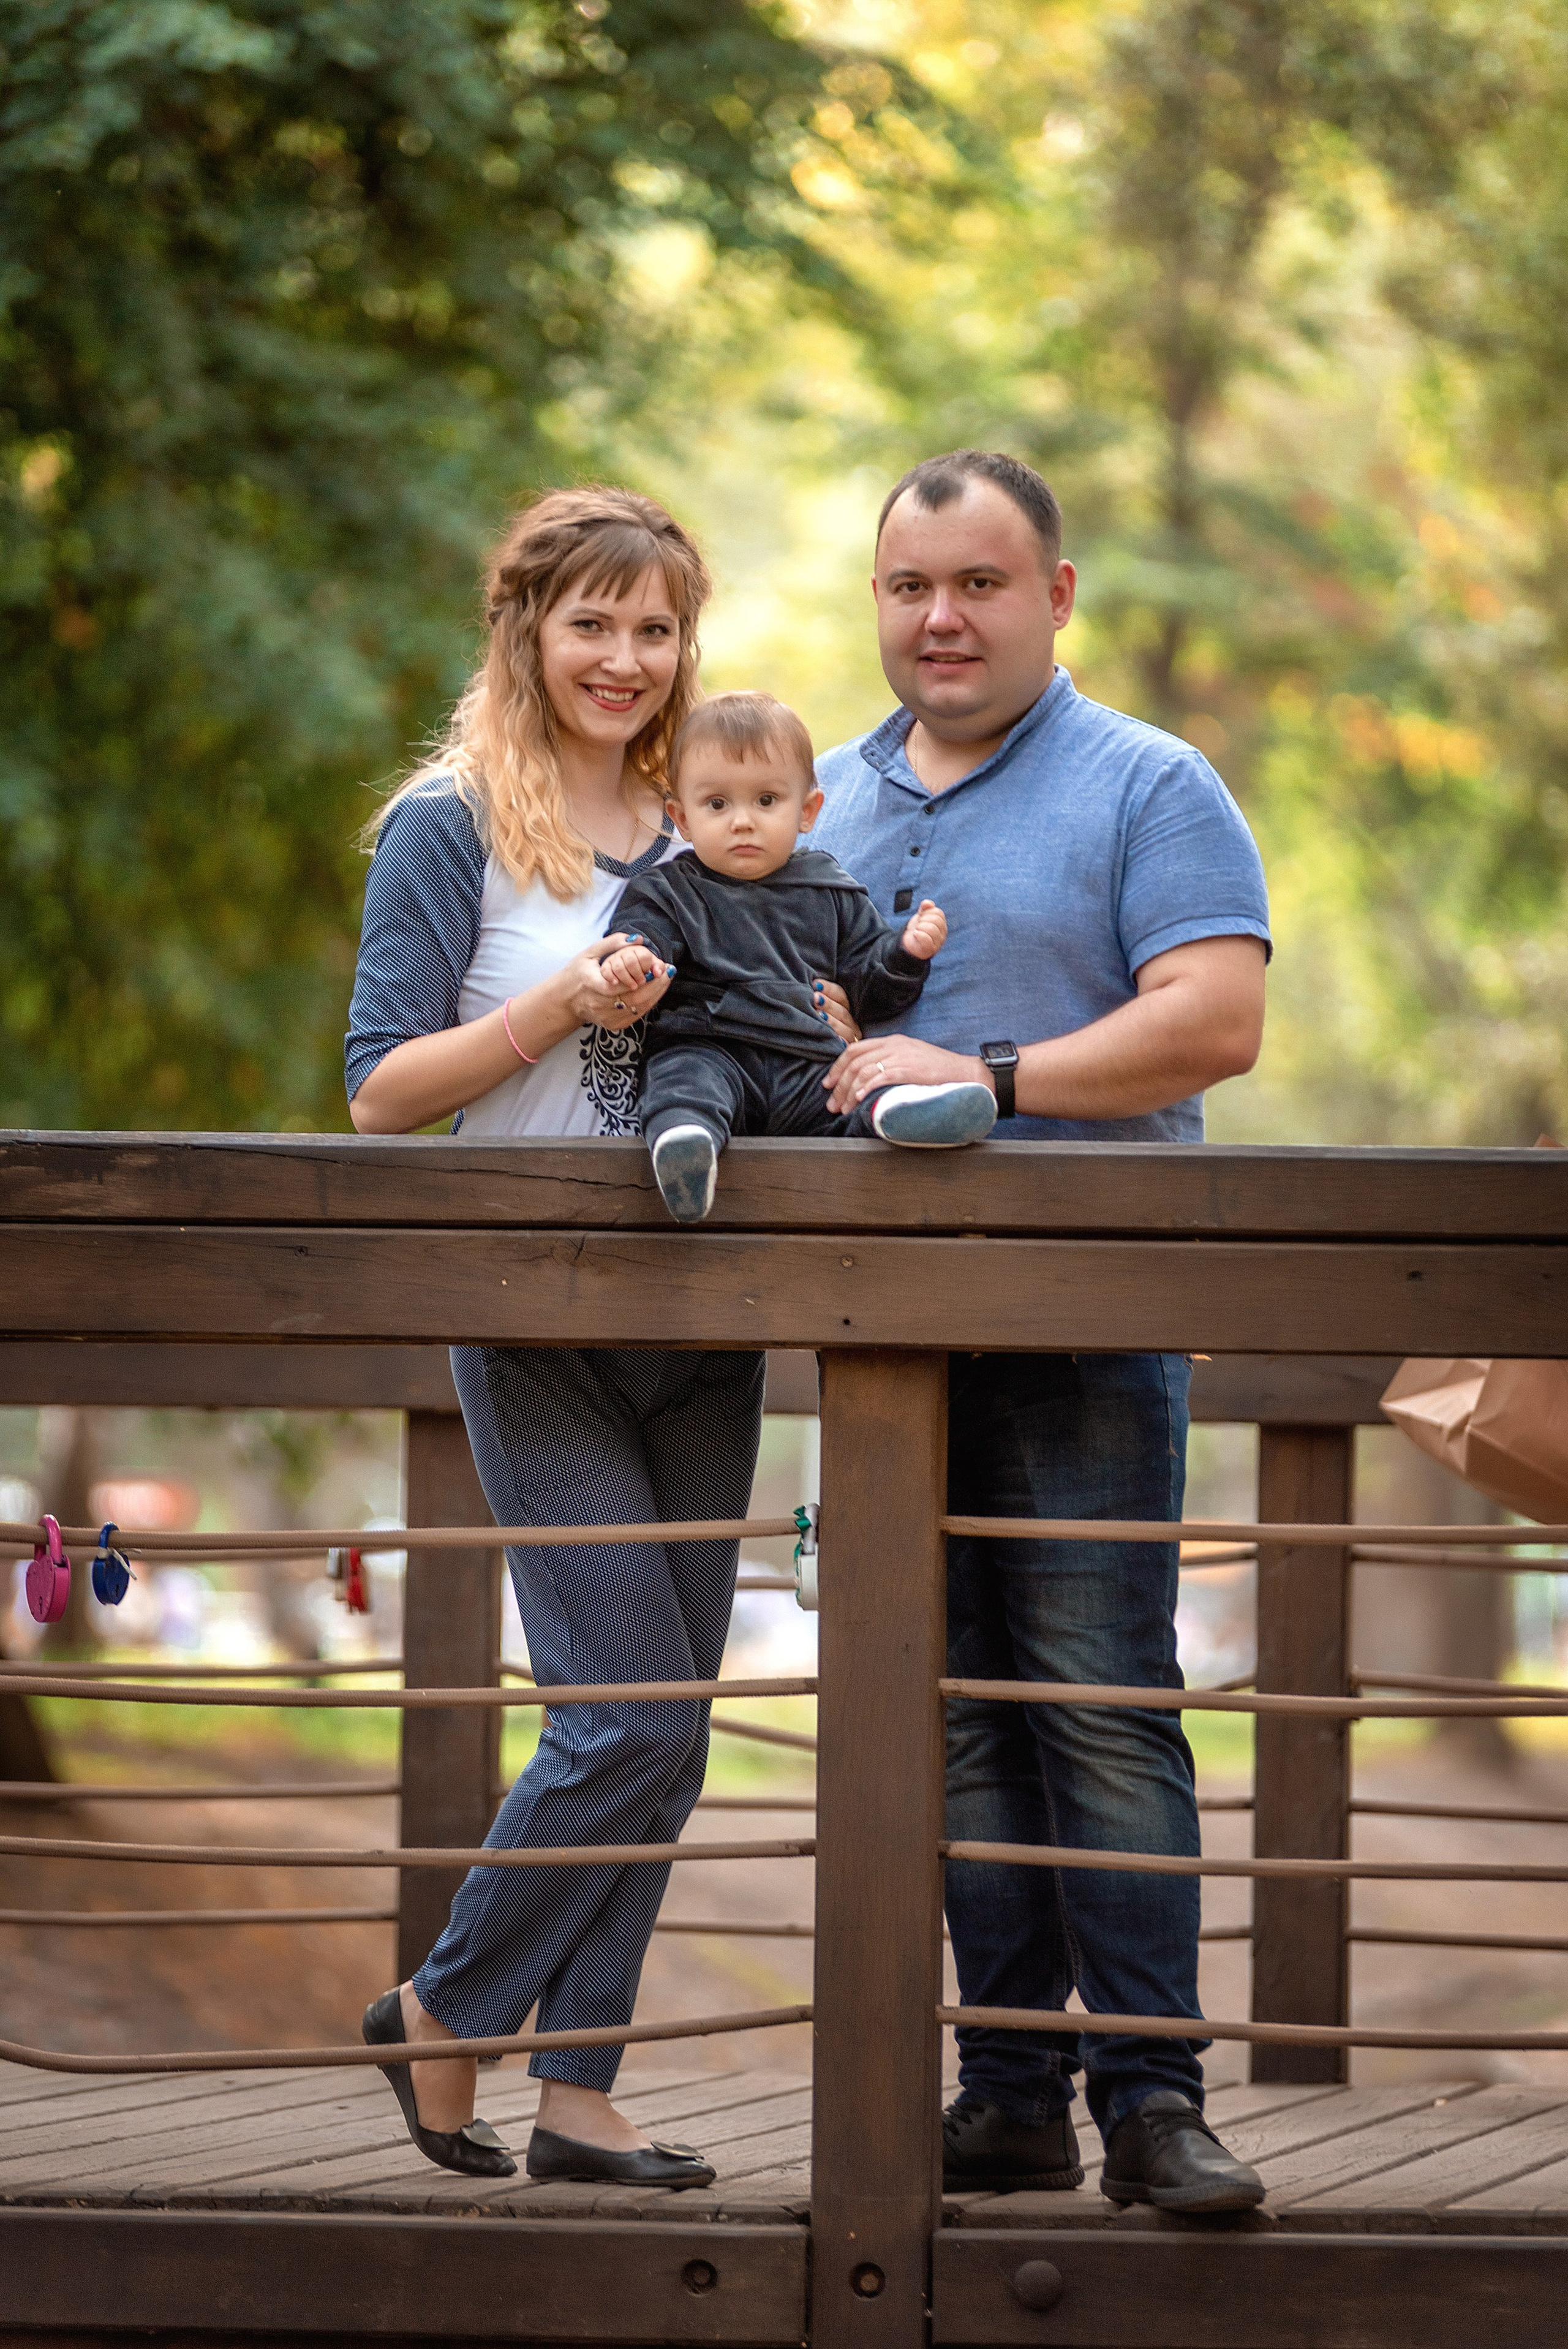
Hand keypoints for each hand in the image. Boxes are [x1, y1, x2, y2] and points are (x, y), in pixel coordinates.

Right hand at [558, 935, 672, 1032]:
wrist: (565, 1001)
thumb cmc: (577, 973)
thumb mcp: (589, 953)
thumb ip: (613, 943)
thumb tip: (638, 939)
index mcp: (590, 983)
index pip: (620, 984)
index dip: (641, 977)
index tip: (657, 967)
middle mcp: (598, 1004)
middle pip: (634, 998)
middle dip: (655, 985)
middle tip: (668, 971)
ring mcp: (606, 1017)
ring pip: (638, 1008)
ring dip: (656, 993)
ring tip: (665, 978)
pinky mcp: (612, 1025)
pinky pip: (636, 1015)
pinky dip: (648, 1003)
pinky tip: (654, 991)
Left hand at [810, 978, 861, 1045]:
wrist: (816, 1058)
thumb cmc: (812, 1026)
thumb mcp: (818, 1010)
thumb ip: (817, 998)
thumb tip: (811, 985)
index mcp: (845, 1009)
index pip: (841, 996)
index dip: (829, 989)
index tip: (815, 984)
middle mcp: (851, 1023)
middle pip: (842, 1012)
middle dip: (828, 1004)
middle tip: (814, 998)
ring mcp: (851, 1038)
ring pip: (845, 1029)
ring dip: (832, 1022)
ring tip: (818, 1015)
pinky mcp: (847, 1051)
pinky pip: (845, 1047)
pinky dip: (839, 1043)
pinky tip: (831, 1040)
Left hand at [823, 1034, 985, 1114]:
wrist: (964, 1072)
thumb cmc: (938, 1070)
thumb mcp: (910, 1058)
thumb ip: (890, 1062)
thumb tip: (868, 1078)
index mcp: (892, 1041)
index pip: (855, 1049)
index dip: (837, 1066)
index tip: (829, 1083)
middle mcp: (893, 1045)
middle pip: (854, 1061)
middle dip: (838, 1084)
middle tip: (831, 1103)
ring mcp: (900, 1056)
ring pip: (862, 1070)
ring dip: (848, 1092)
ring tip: (842, 1108)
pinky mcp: (907, 1070)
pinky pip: (878, 1077)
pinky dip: (864, 1089)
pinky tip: (858, 1100)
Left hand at [900, 899, 946, 959]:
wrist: (910, 943)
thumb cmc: (918, 929)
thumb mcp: (921, 916)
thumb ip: (924, 908)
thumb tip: (928, 903)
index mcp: (942, 924)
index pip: (938, 912)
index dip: (926, 912)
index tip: (921, 917)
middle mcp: (943, 934)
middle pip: (936, 920)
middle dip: (923, 920)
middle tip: (918, 925)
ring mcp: (938, 943)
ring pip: (932, 929)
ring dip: (920, 927)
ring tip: (917, 930)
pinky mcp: (930, 950)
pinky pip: (927, 940)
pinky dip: (919, 935)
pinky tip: (915, 934)